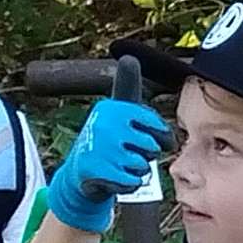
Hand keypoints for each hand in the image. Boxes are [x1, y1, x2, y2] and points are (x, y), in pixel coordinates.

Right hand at [39, 94, 167, 235]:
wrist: (80, 172)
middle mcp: (105, 125)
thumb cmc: (111, 139)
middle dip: (146, 155)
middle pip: (151, 148)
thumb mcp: (120, 111)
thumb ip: (130, 87)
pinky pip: (131, 182)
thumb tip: (127, 57)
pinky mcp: (94, 170)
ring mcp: (99, 147)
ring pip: (141, 166)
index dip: (161, 137)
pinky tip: (116, 177)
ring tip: (119, 164)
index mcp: (114, 108)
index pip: (154, 125)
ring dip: (136, 170)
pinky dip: (129, 184)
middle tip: (128, 152)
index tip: (154, 138)